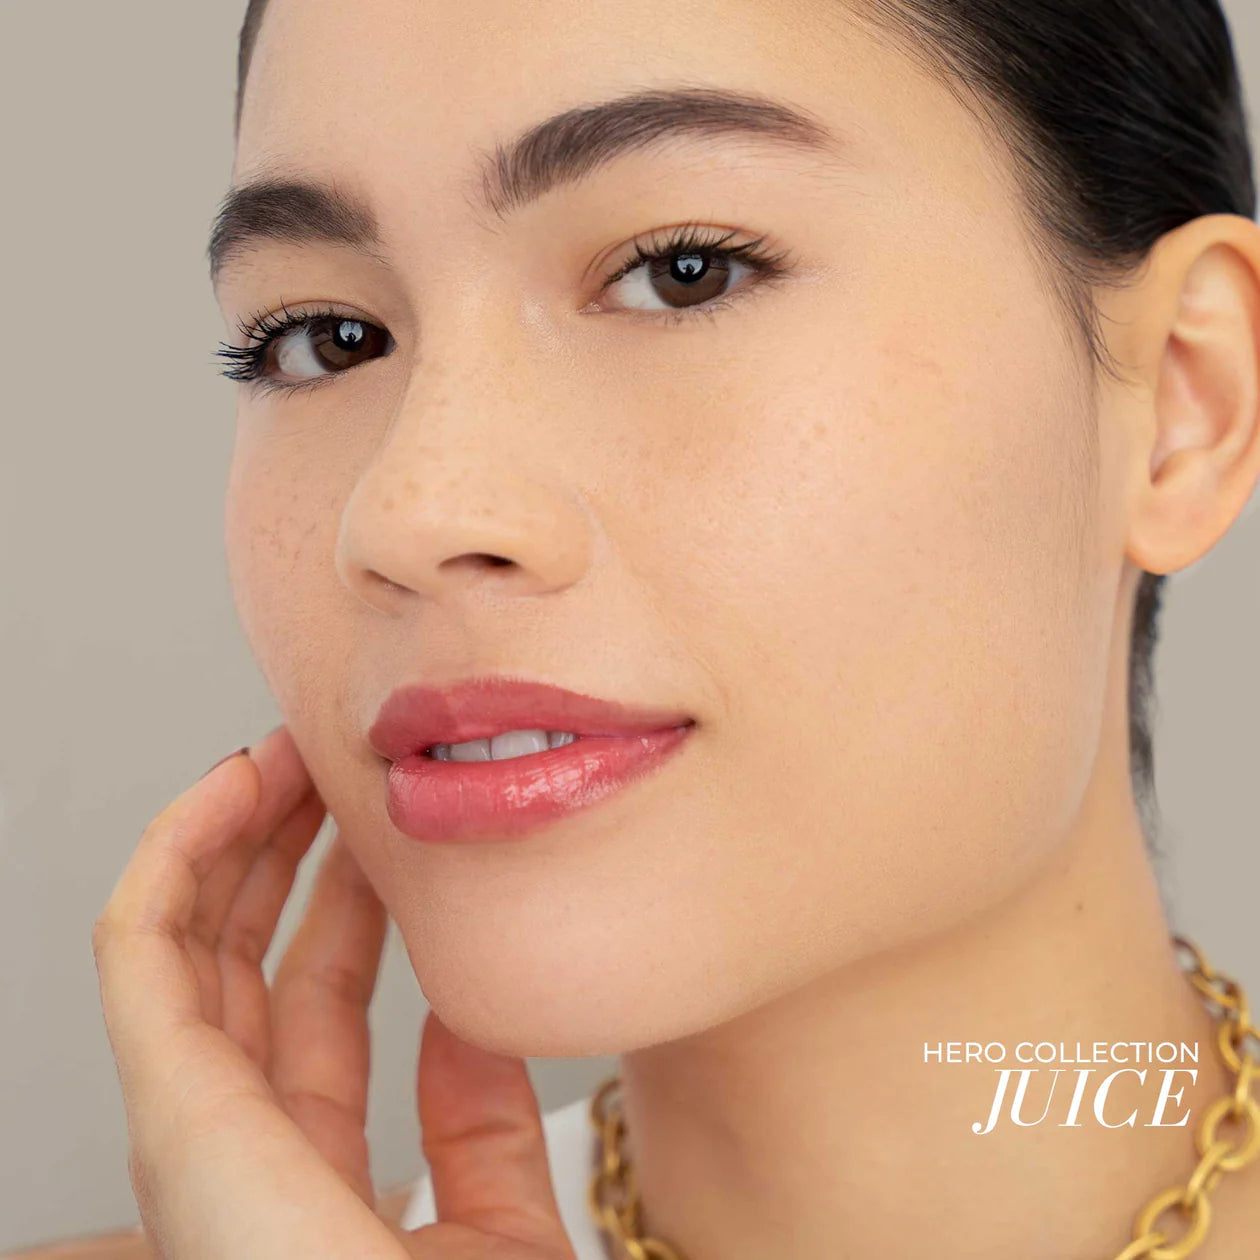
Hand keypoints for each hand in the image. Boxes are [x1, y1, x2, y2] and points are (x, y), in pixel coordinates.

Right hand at [92, 725, 576, 1259]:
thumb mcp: (493, 1218)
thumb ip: (473, 1123)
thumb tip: (468, 1017)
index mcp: (311, 1164)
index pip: (312, 999)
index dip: (341, 898)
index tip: (381, 821)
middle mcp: (238, 1142)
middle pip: (240, 957)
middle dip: (280, 847)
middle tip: (328, 761)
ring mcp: (194, 1125)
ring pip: (182, 937)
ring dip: (228, 830)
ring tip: (285, 749)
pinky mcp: (175, 1108)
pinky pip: (139, 950)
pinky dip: (175, 853)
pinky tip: (231, 786)